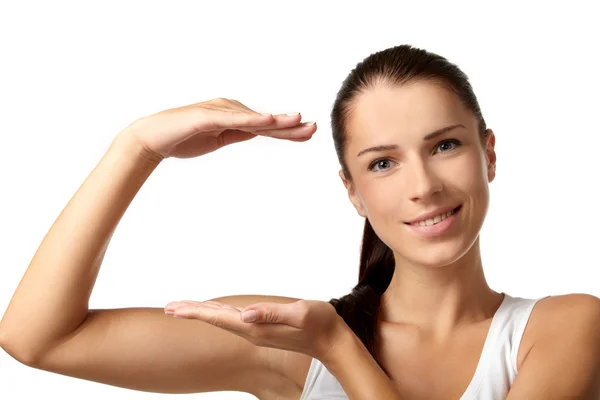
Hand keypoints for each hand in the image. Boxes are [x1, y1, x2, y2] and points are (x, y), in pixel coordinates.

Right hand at [118, 97, 316, 159]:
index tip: (309, 133)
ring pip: (253, 119)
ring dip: (277, 121)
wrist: (153, 139)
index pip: (266, 127)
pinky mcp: (207, 116)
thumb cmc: (184, 138)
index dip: (288, 131)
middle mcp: (230, 110)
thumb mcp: (218, 138)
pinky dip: (252, 119)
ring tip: (299, 123)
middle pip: (265, 121)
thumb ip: (238, 133)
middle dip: (290, 126)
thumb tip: (259, 131)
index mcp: (234, 118)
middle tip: (314, 128)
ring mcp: (219, 111)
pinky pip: (233, 118)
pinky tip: (269, 121)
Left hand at [163, 298, 346, 359]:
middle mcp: (252, 331)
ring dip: (202, 313)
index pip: (218, 317)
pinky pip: (233, 320)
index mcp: (256, 327)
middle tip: (168, 307)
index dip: (195, 311)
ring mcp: (257, 331)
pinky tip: (215, 310)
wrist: (332, 342)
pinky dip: (219, 313)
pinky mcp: (263, 328)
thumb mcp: (300, 314)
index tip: (173, 309)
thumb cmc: (319, 324)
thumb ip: (272, 314)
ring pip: (222, 319)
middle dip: (191, 312)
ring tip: (183, 308)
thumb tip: (245, 314)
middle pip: (215, 319)